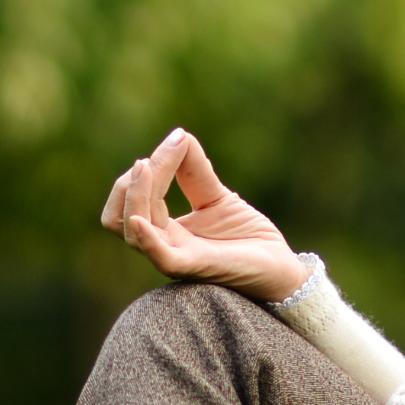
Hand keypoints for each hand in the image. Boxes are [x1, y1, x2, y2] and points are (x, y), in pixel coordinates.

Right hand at [100, 129, 310, 302]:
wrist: (282, 269)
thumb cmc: (247, 238)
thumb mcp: (217, 197)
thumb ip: (195, 171)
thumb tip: (179, 135)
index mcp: (164, 231)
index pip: (133, 202)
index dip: (146, 171)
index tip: (177, 140)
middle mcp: (163, 246)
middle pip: (122, 217)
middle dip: (132, 183)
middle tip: (150, 160)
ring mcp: (178, 258)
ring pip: (133, 232)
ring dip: (136, 196)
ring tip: (145, 166)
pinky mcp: (199, 267)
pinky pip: (162, 258)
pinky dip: (146, 239)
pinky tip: (140, 218)